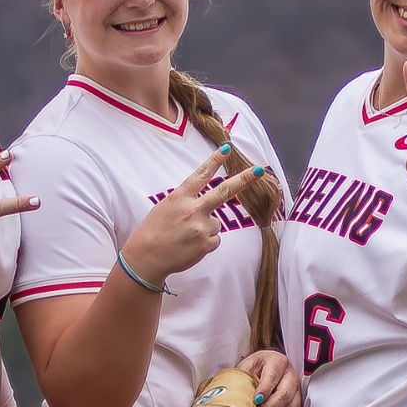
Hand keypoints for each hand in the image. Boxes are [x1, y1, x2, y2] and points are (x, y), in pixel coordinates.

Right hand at [120, 147, 263, 284]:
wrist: (145, 258)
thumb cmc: (152, 232)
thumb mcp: (165, 208)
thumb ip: (186, 202)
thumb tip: (206, 205)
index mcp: (180, 197)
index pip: (200, 175)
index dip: (215, 160)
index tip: (227, 148)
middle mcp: (193, 209)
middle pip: (224, 191)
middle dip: (244, 179)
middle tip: (260, 170)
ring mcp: (201, 226)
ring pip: (215, 224)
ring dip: (204, 230)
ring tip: (185, 237)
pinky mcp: (207, 243)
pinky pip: (214, 240)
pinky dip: (205, 244)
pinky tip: (188, 247)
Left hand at [239, 349, 302, 406]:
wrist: (265, 368)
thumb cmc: (254, 368)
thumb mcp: (246, 366)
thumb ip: (243, 377)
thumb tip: (237, 394)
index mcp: (277, 362)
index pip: (272, 377)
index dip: (264, 390)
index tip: (255, 400)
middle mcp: (290, 375)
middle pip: (285, 395)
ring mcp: (296, 389)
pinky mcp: (298, 401)